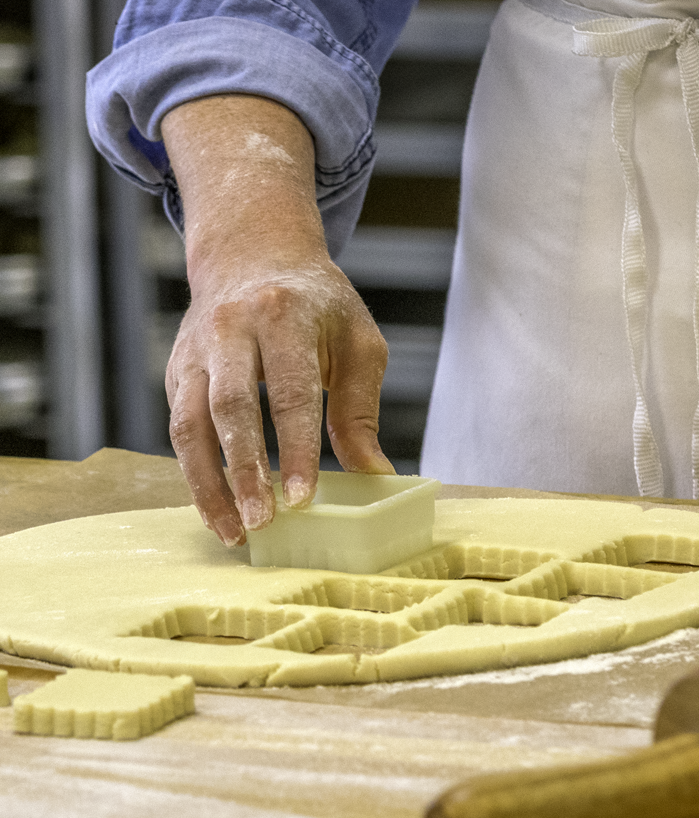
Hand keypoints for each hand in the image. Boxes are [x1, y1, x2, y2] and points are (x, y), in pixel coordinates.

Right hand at [162, 95, 393, 546]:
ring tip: (235, 532)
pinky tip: (219, 510)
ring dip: (209, 484)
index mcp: (284, 316)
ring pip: (190, 424)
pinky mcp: (177, 372)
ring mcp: (196, 351)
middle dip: (245, 470)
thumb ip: (360, 408)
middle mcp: (231, 330)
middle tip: (264, 522)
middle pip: (231, 407)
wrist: (254, 255)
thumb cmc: (318, 306)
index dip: (295, 447)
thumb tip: (373, 473)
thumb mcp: (357, 342)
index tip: (303, 497)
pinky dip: (196, 474)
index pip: (288, 389)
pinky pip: (179, 429)